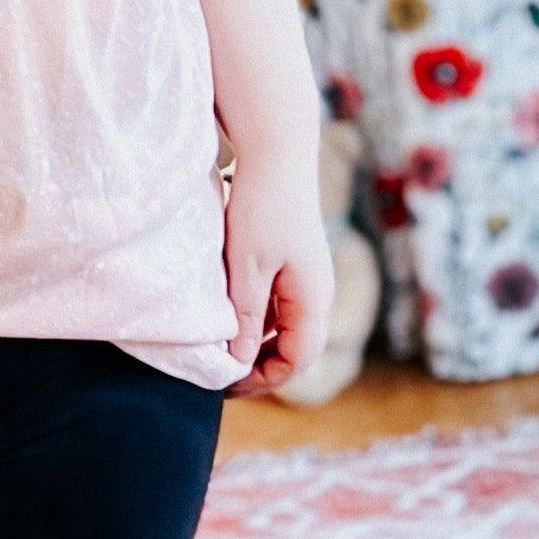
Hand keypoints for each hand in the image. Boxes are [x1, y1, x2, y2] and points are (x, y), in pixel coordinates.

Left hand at [221, 153, 335, 399]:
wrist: (277, 154)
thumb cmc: (262, 209)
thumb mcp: (246, 270)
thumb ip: (245, 318)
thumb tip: (240, 362)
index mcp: (313, 298)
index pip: (297, 359)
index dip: (265, 379)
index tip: (228, 384)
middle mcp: (317, 291)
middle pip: (295, 347)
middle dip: (262, 366)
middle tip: (222, 375)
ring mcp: (307, 277)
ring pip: (285, 326)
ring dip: (257, 342)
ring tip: (221, 348)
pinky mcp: (294, 262)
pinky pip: (279, 304)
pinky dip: (257, 317)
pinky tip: (229, 315)